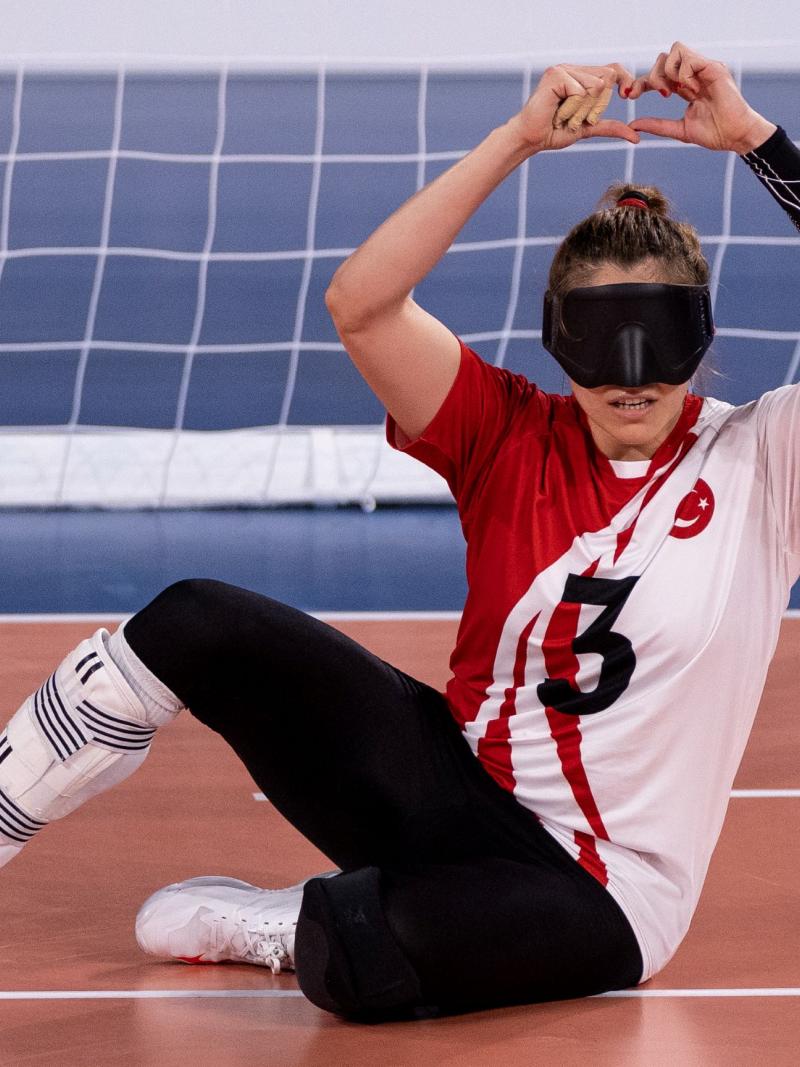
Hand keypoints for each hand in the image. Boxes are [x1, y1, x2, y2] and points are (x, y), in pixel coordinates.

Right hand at [508, 63, 638, 152]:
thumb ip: (610, 126)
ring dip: (582, 110)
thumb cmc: (554, 132)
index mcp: (582, 76)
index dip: (625, 79)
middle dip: (598, 105)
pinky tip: (557, 113)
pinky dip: (572, 108)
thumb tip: (636, 137)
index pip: (613, 69)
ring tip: (563, 117)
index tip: (626, 96)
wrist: (531, 139)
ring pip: (594, 86)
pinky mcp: (556, 75)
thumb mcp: (588, 128)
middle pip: (607, 78)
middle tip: (576, 118)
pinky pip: (580, 91)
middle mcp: (573, 68)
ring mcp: (564, 69)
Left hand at [627, 42, 776, 152]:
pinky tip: (692, 90)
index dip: (642, 82)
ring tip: (678, 92)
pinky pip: (688, 58)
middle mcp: (693, 74)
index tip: (631, 96)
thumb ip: (657, 125)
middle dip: (652, 76)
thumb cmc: (713, 133)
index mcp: (684, 87)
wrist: (735, 136)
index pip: (658, 75)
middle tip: (660, 95)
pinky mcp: (713, 67)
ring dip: (668, 72)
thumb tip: (632, 126)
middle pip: (662, 58)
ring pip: (675, 50)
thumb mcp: (679, 130)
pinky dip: (684, 74)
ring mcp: (703, 69)